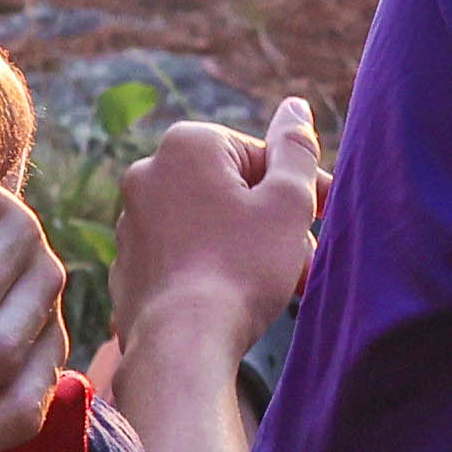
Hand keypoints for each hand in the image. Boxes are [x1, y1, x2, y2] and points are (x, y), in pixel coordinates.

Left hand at [113, 97, 321, 359]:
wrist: (181, 343)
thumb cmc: (241, 268)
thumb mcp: (287, 204)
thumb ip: (296, 151)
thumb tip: (295, 108)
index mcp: (188, 145)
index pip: (261, 155)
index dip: (300, 189)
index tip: (323, 219)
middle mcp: (148, 173)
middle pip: (233, 190)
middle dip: (273, 223)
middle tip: (304, 260)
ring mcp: (132, 221)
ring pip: (209, 225)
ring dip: (247, 247)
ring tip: (278, 285)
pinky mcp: (128, 265)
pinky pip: (183, 257)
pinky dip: (211, 270)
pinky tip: (235, 301)